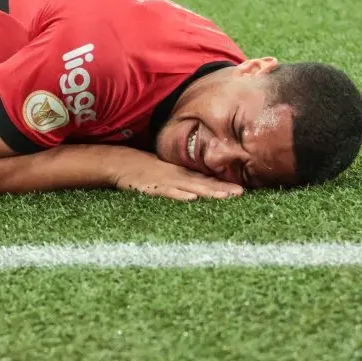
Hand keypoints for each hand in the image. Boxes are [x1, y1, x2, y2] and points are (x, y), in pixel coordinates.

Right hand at [111, 150, 244, 201]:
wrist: (119, 162)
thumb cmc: (143, 168)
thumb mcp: (164, 171)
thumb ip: (180, 179)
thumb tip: (199, 187)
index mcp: (180, 174)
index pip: (205, 179)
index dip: (223, 184)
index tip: (242, 191)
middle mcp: (176, 176)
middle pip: (202, 183)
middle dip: (221, 189)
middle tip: (240, 193)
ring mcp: (164, 181)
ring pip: (189, 187)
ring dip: (207, 192)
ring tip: (224, 197)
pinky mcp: (151, 187)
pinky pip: (167, 192)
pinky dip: (179, 195)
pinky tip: (191, 198)